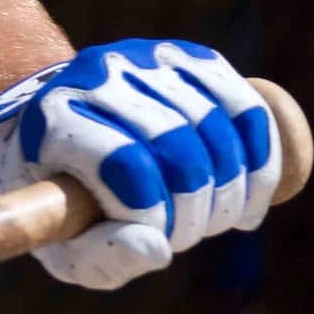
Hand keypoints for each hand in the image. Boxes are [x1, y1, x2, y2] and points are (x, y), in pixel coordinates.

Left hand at [0, 39, 282, 290]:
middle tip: (189, 235)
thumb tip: (157, 248)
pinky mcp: (190, 56)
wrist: (67, 130)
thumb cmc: (67, 199)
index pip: (122, 163)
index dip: (155, 212)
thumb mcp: (64, 242)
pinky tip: (250, 195)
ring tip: (215, 220)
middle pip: (176, 145)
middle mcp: (95, 75)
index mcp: (53, 120)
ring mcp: (144, 58)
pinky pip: (246, 108)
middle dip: (197, 206)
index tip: (159, 237)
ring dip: (232, 189)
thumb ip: (102, 257)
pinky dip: (260, 160)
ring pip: (216, 127)